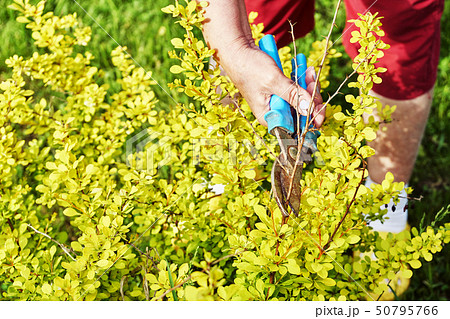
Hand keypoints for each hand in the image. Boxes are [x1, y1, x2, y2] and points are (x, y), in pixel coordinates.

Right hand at [200, 0, 324, 126]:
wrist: (238, 51)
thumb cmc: (250, 67)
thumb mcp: (273, 81)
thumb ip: (292, 96)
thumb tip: (310, 110)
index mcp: (270, 118)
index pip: (297, 127)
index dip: (312, 117)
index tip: (320, 104)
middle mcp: (274, 114)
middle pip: (302, 113)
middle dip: (311, 96)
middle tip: (312, 78)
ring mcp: (278, 103)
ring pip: (302, 100)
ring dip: (308, 86)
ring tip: (309, 70)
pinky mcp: (280, 92)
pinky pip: (297, 90)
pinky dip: (302, 80)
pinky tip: (306, 68)